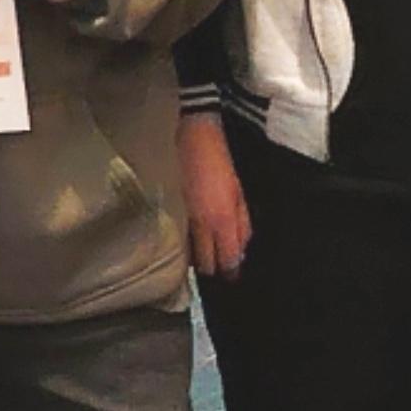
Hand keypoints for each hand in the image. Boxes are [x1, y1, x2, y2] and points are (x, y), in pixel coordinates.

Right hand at [180, 114, 247, 279]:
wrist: (191, 134)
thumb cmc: (219, 160)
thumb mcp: (239, 192)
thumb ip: (243, 223)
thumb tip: (241, 248)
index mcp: (223, 219)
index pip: (228, 260)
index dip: (231, 271)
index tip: (231, 276)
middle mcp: (201, 224)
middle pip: (206, 263)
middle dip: (212, 268)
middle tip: (216, 267)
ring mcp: (182, 218)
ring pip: (189, 253)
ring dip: (196, 256)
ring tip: (200, 254)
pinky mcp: (168, 210)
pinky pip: (178, 236)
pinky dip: (183, 242)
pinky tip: (185, 239)